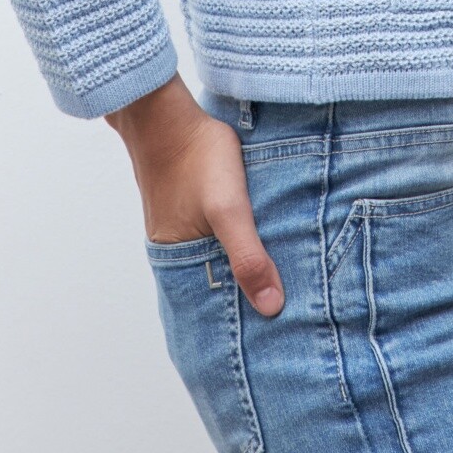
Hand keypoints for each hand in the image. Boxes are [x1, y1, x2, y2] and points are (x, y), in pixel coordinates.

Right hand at [105, 73, 284, 316]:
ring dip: (241, 266)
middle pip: (215, 284)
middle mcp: (174, 250)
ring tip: (278, 281)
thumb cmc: (197, 158)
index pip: (210, 310)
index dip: (237, 325)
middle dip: (243, 299)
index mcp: (177, 262)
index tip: (270, 339)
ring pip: (216, 257)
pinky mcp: (189, 204)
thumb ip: (248, 257)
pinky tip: (257, 239)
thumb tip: (272, 308)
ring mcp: (179, 225)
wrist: (168, 112)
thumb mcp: (229, 211)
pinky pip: (214, 234)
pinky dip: (234, 242)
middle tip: (283, 315)